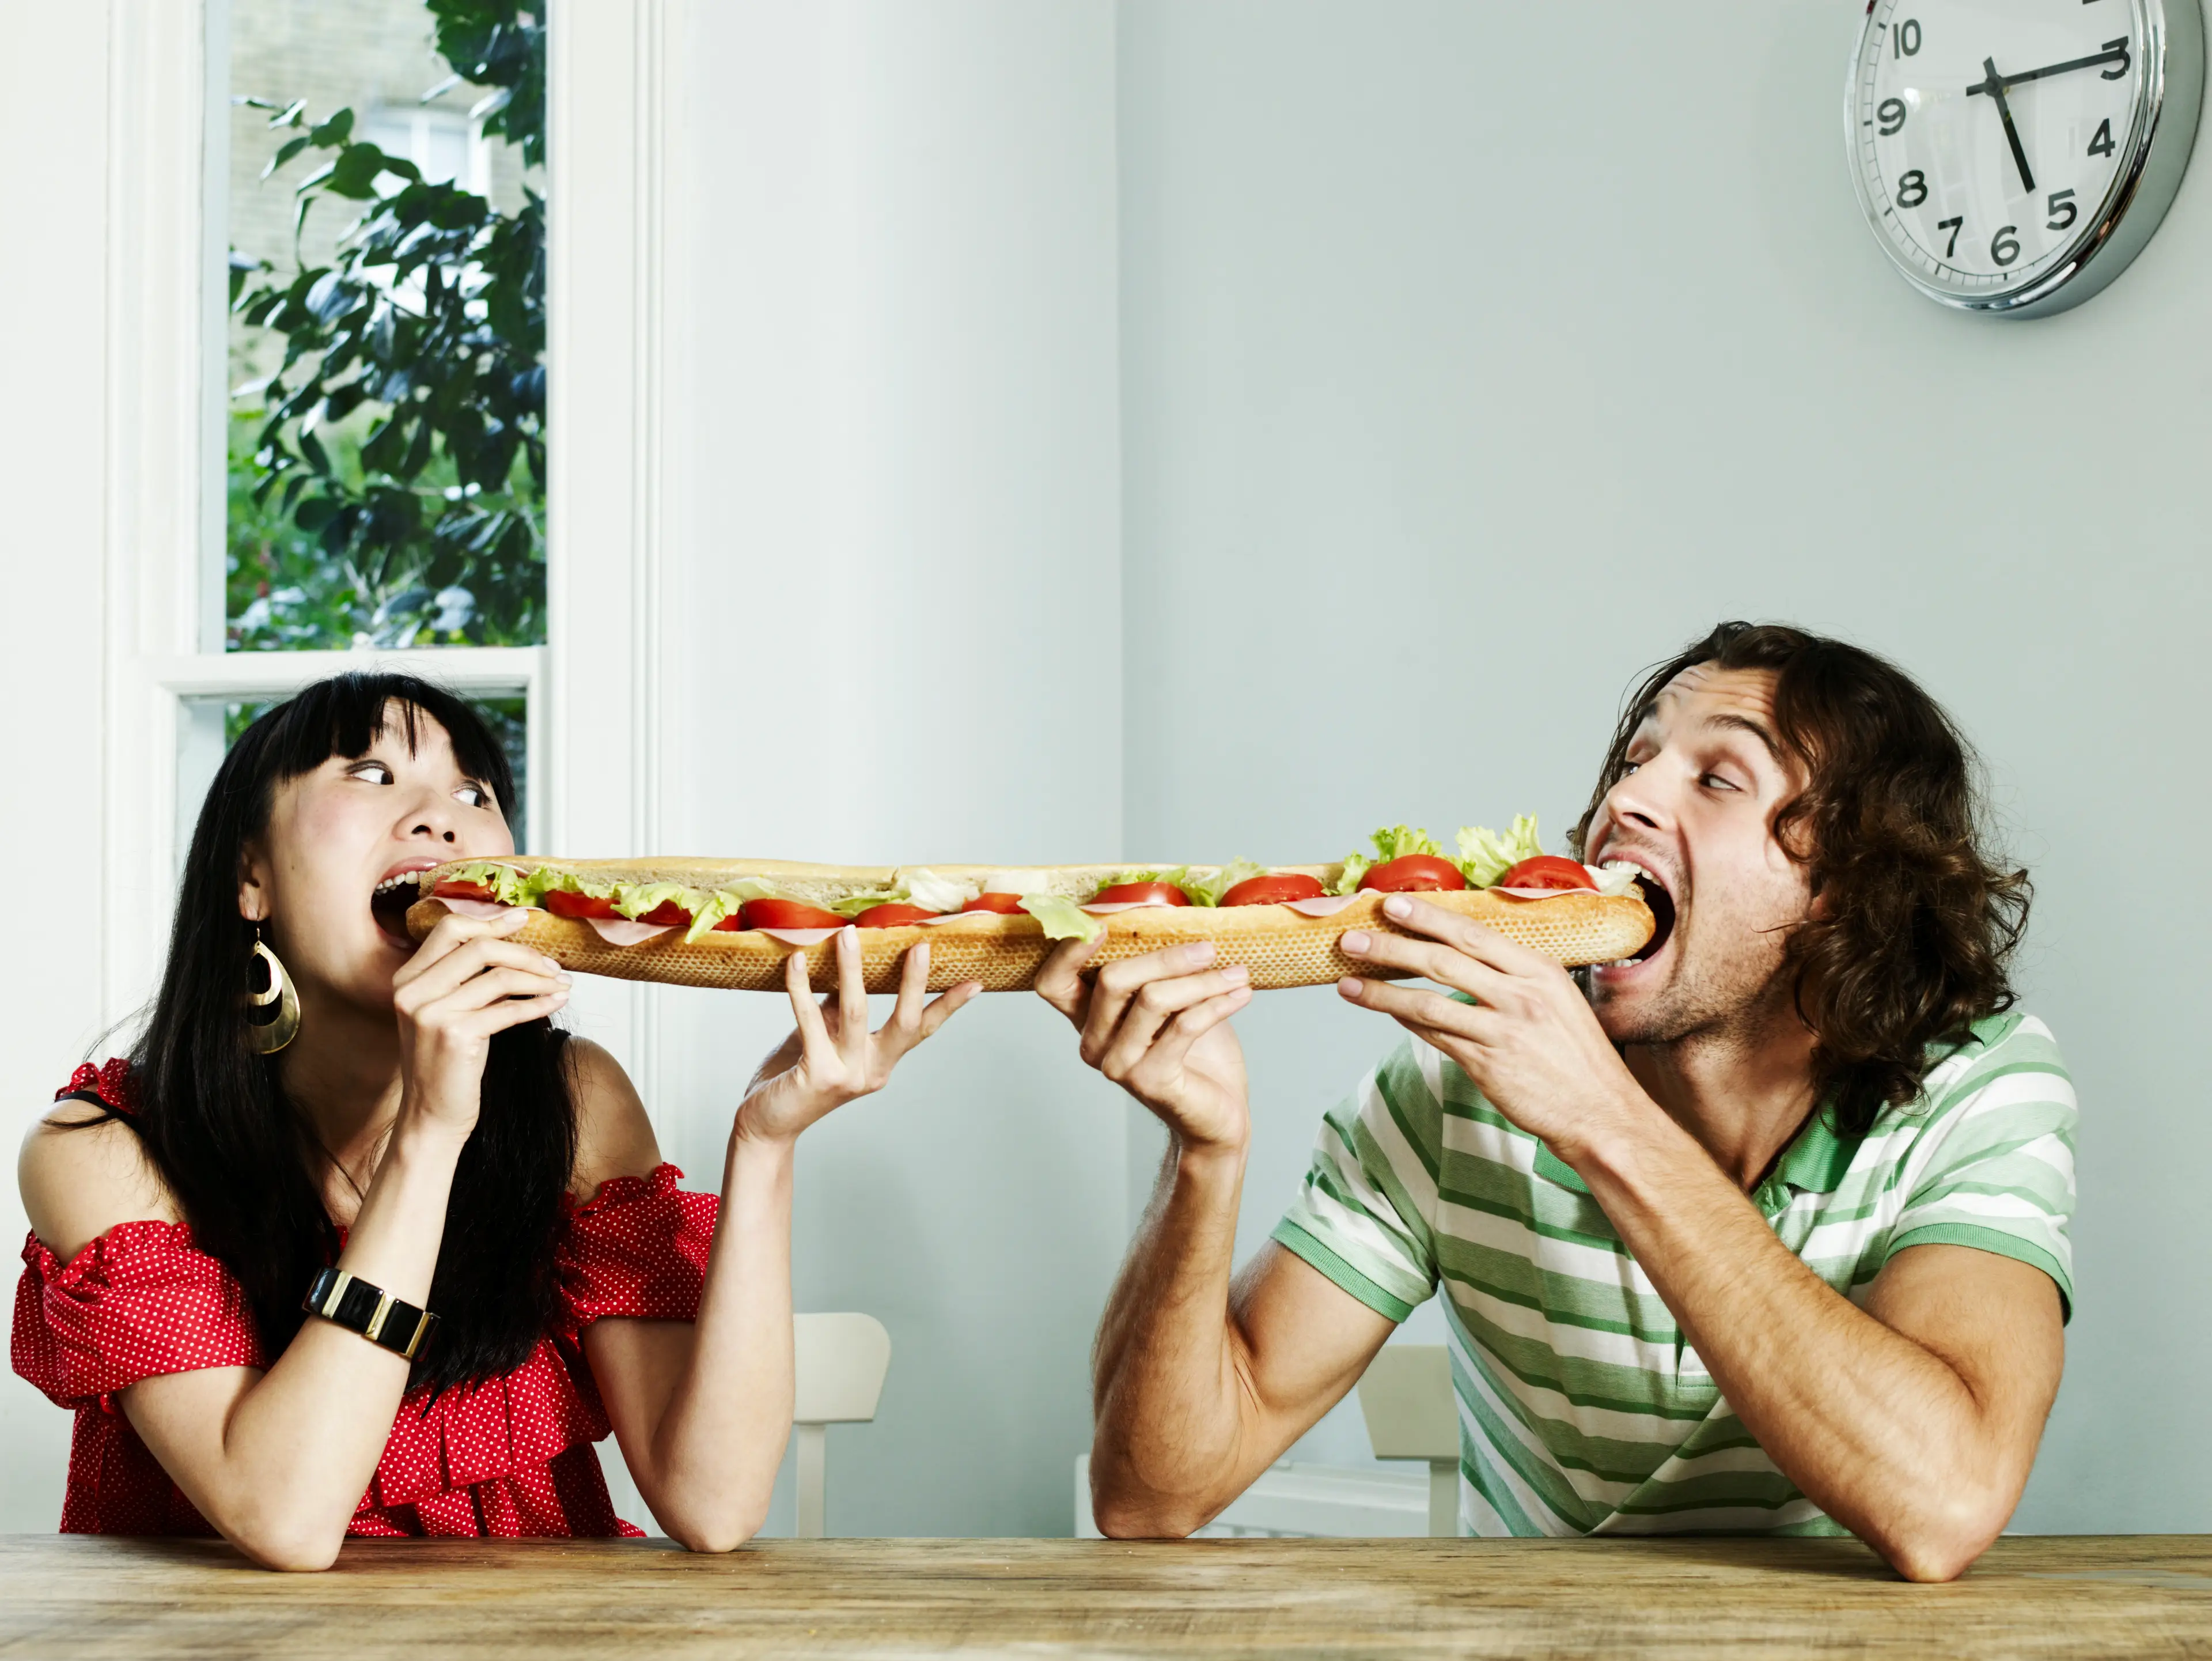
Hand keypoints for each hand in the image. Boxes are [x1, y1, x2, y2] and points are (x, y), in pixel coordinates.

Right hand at [392, 907, 571, 1140]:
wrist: (430, 1116)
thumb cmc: (444, 1065)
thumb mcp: (444, 1013)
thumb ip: (463, 979)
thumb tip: (512, 947)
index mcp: (407, 979)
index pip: (449, 929)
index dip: (490, 921)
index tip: (523, 918)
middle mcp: (413, 992)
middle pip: (478, 947)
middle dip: (524, 952)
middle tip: (553, 965)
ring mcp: (431, 1013)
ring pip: (499, 977)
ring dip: (539, 979)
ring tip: (561, 984)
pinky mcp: (456, 1035)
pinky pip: (509, 1009)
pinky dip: (539, 1004)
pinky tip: (555, 1003)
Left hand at [733, 929, 978, 1147]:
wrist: (766, 1124)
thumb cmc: (794, 1077)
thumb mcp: (825, 1038)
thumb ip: (839, 1009)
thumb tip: (850, 963)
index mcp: (881, 1063)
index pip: (922, 1029)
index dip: (949, 1005)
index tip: (977, 982)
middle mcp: (872, 1071)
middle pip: (904, 1022)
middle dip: (914, 983)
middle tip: (921, 945)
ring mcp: (848, 1075)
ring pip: (856, 1012)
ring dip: (852, 969)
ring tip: (849, 934)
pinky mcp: (818, 1074)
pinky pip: (810, 1021)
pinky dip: (801, 988)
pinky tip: (797, 962)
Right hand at [1035, 936, 1252, 1153]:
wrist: (1216, 1114)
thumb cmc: (1193, 1052)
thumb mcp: (1171, 1001)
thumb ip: (1158, 969)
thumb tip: (1178, 916)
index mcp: (1087, 1018)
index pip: (1053, 983)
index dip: (1068, 952)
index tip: (1103, 925)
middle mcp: (1094, 1043)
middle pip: (1113, 980)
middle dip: (1165, 957)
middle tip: (1208, 949)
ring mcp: (1118, 1064)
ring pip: (1154, 1000)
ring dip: (1203, 981)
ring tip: (1237, 973)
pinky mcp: (1150, 1080)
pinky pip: (1184, 1026)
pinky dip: (1217, 1004)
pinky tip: (1240, 995)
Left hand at [1334, 895, 1645, 1161]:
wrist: (1599, 1111)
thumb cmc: (1576, 1056)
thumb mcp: (1557, 1000)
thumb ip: (1514, 976)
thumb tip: (1461, 955)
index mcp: (1539, 970)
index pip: (1473, 933)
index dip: (1429, 917)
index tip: (1392, 904)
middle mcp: (1521, 995)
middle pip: (1443, 960)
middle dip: (1392, 946)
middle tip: (1352, 938)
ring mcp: (1503, 1030)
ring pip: (1428, 1002)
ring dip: (1381, 990)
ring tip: (1346, 982)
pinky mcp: (1488, 1064)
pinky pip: (1435, 1037)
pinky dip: (1405, 1020)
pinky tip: (1382, 1009)